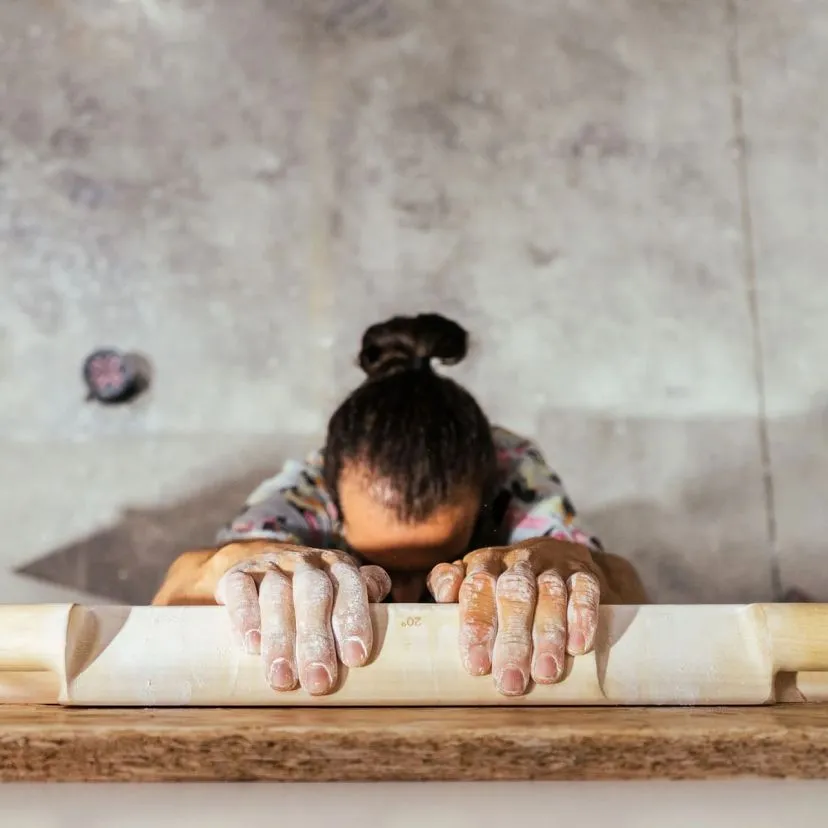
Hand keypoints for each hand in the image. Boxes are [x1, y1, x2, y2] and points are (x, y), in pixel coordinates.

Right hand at [214, 543, 390, 694]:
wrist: (256, 564)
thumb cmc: (311, 594)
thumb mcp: (341, 595)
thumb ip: (364, 610)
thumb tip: (392, 636)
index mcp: (338, 567)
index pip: (351, 586)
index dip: (354, 619)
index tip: (356, 658)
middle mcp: (306, 562)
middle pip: (314, 593)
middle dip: (317, 639)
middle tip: (319, 683)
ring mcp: (271, 565)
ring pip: (277, 594)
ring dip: (280, 638)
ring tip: (282, 679)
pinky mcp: (238, 574)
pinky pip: (241, 589)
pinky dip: (245, 616)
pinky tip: (250, 645)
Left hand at [426, 537, 601, 695]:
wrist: (560, 556)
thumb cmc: (505, 581)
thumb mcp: (475, 578)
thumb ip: (450, 584)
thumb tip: (442, 597)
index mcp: (486, 562)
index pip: (477, 588)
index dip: (477, 626)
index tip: (476, 665)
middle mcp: (518, 560)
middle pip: (514, 595)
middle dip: (512, 640)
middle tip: (510, 681)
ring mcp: (552, 565)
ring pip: (549, 594)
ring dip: (548, 634)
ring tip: (545, 673)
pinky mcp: (584, 572)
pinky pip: (585, 589)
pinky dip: (582, 616)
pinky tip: (578, 646)